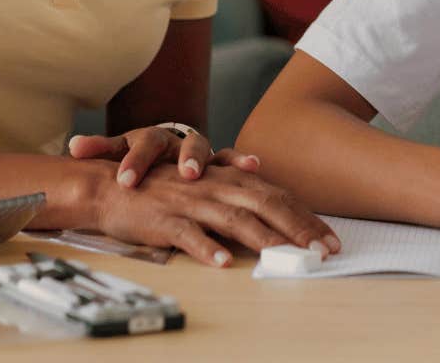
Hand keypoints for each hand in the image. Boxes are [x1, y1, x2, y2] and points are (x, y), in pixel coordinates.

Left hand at [68, 125, 229, 187]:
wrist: (166, 151)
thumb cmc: (141, 156)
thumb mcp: (119, 152)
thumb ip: (99, 148)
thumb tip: (71, 146)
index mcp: (149, 139)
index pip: (141, 144)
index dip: (135, 162)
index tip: (125, 181)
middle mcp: (175, 141)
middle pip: (177, 144)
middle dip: (179, 159)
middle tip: (181, 175)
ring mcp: (197, 150)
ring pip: (204, 149)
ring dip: (205, 160)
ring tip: (204, 173)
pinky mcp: (218, 162)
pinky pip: (231, 159)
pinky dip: (241, 161)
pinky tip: (253, 165)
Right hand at [89, 159, 339, 267]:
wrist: (110, 184)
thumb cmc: (161, 188)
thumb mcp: (204, 185)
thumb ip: (237, 191)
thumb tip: (272, 207)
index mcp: (228, 178)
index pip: (276, 196)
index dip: (304, 216)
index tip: (329, 238)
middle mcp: (215, 186)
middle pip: (265, 205)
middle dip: (298, 228)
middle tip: (323, 250)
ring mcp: (190, 202)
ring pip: (233, 219)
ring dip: (264, 238)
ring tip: (288, 255)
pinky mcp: (164, 219)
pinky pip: (188, 234)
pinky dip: (205, 247)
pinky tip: (223, 262)